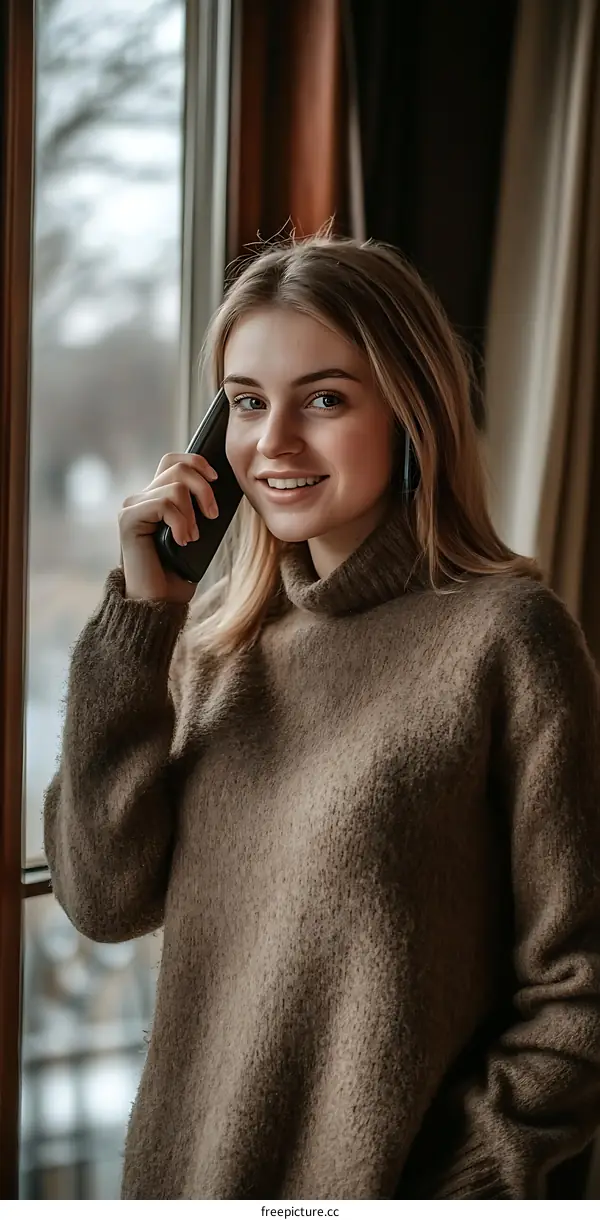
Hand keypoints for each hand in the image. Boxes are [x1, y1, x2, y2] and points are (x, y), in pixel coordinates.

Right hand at [118, 453, 219, 603]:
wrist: (160, 603)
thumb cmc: (178, 574)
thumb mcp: (197, 533)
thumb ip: (199, 508)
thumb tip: (217, 485)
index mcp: (156, 499)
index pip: (172, 461)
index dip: (196, 462)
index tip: (216, 480)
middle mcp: (141, 499)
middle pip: (176, 466)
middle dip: (203, 488)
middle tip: (212, 515)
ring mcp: (132, 508)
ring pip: (175, 487)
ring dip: (192, 514)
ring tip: (191, 538)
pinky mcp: (128, 519)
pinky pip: (165, 503)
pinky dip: (180, 522)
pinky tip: (180, 541)